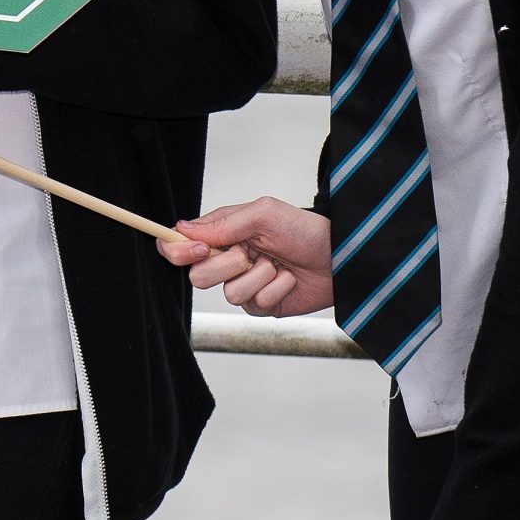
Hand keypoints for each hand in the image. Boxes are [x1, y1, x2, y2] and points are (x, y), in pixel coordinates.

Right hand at [153, 195, 336, 316]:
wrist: (340, 257)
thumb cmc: (304, 229)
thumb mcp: (263, 214)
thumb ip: (222, 224)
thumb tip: (182, 229)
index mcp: (222, 234)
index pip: (179, 244)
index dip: (179, 250)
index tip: (200, 249)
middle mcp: (228, 260)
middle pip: (197, 276)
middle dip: (226, 266)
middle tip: (249, 254)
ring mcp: (244, 284)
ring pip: (228, 293)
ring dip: (259, 278)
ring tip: (278, 265)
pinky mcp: (262, 305)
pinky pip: (255, 305)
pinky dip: (275, 290)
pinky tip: (288, 279)